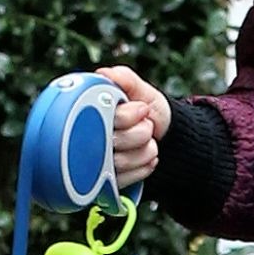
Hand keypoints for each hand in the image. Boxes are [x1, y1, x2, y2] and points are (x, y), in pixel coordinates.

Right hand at [97, 65, 171, 184]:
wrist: (164, 134)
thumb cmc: (148, 109)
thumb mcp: (140, 89)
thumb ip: (124, 79)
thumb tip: (104, 74)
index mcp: (92, 112)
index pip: (101, 118)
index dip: (127, 116)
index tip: (142, 109)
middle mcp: (89, 137)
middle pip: (111, 142)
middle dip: (139, 133)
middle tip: (147, 125)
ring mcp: (97, 161)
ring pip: (119, 162)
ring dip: (143, 150)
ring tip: (147, 141)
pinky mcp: (107, 180)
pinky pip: (125, 179)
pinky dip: (143, 166)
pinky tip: (147, 155)